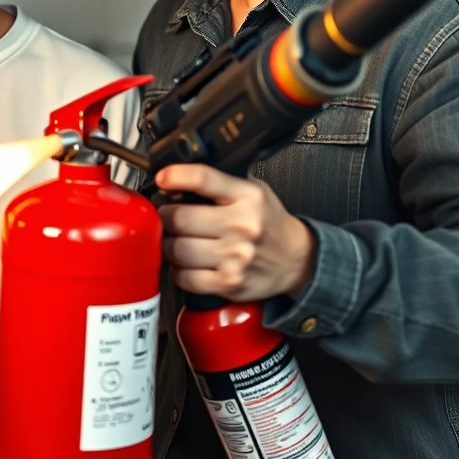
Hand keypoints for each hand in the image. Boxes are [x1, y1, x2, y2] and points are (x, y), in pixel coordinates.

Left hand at [156, 164, 315, 301]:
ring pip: (177, 249)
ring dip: (169, 245)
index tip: (163, 178)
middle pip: (180, 217)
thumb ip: (219, 183)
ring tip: (177, 240)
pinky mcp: (229, 282)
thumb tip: (175, 180)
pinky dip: (179, 270)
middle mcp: (242, 225)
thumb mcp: (252, 190)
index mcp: (247, 196)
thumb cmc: (268, 223)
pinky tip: (188, 263)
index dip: (175, 176)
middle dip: (167, 216)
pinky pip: (185, 277)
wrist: (294, 258)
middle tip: (169, 216)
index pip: (203, 178)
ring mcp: (236, 257)